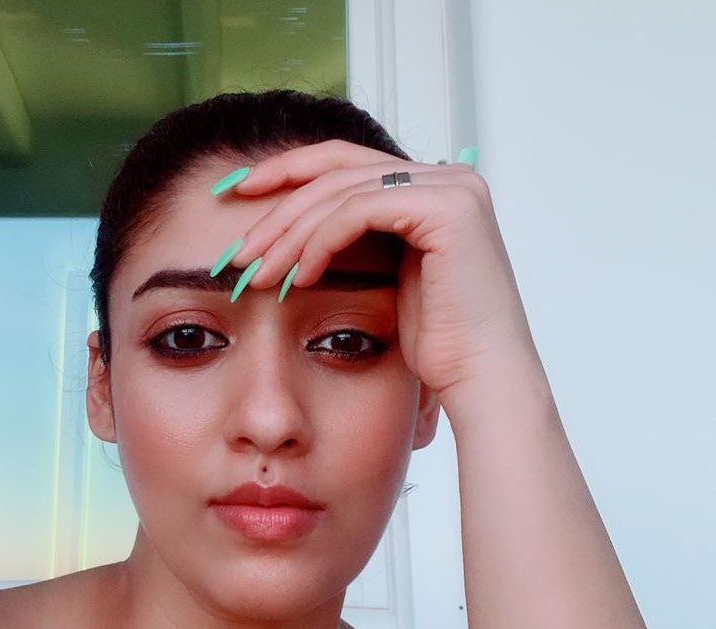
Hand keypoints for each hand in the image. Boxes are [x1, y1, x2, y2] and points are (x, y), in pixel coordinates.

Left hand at [219, 140, 544, 406]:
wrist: (480, 378)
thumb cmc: (436, 346)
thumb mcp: (384, 282)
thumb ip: (354, 246)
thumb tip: (296, 238)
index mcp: (428, 188)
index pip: (344, 163)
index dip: (287, 173)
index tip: (237, 197)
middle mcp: (444, 176)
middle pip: (336, 168)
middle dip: (277, 204)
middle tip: (237, 246)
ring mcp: (449, 186)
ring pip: (341, 190)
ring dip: (289, 232)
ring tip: (255, 272)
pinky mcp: (446, 207)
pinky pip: (359, 211)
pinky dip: (319, 241)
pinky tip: (296, 276)